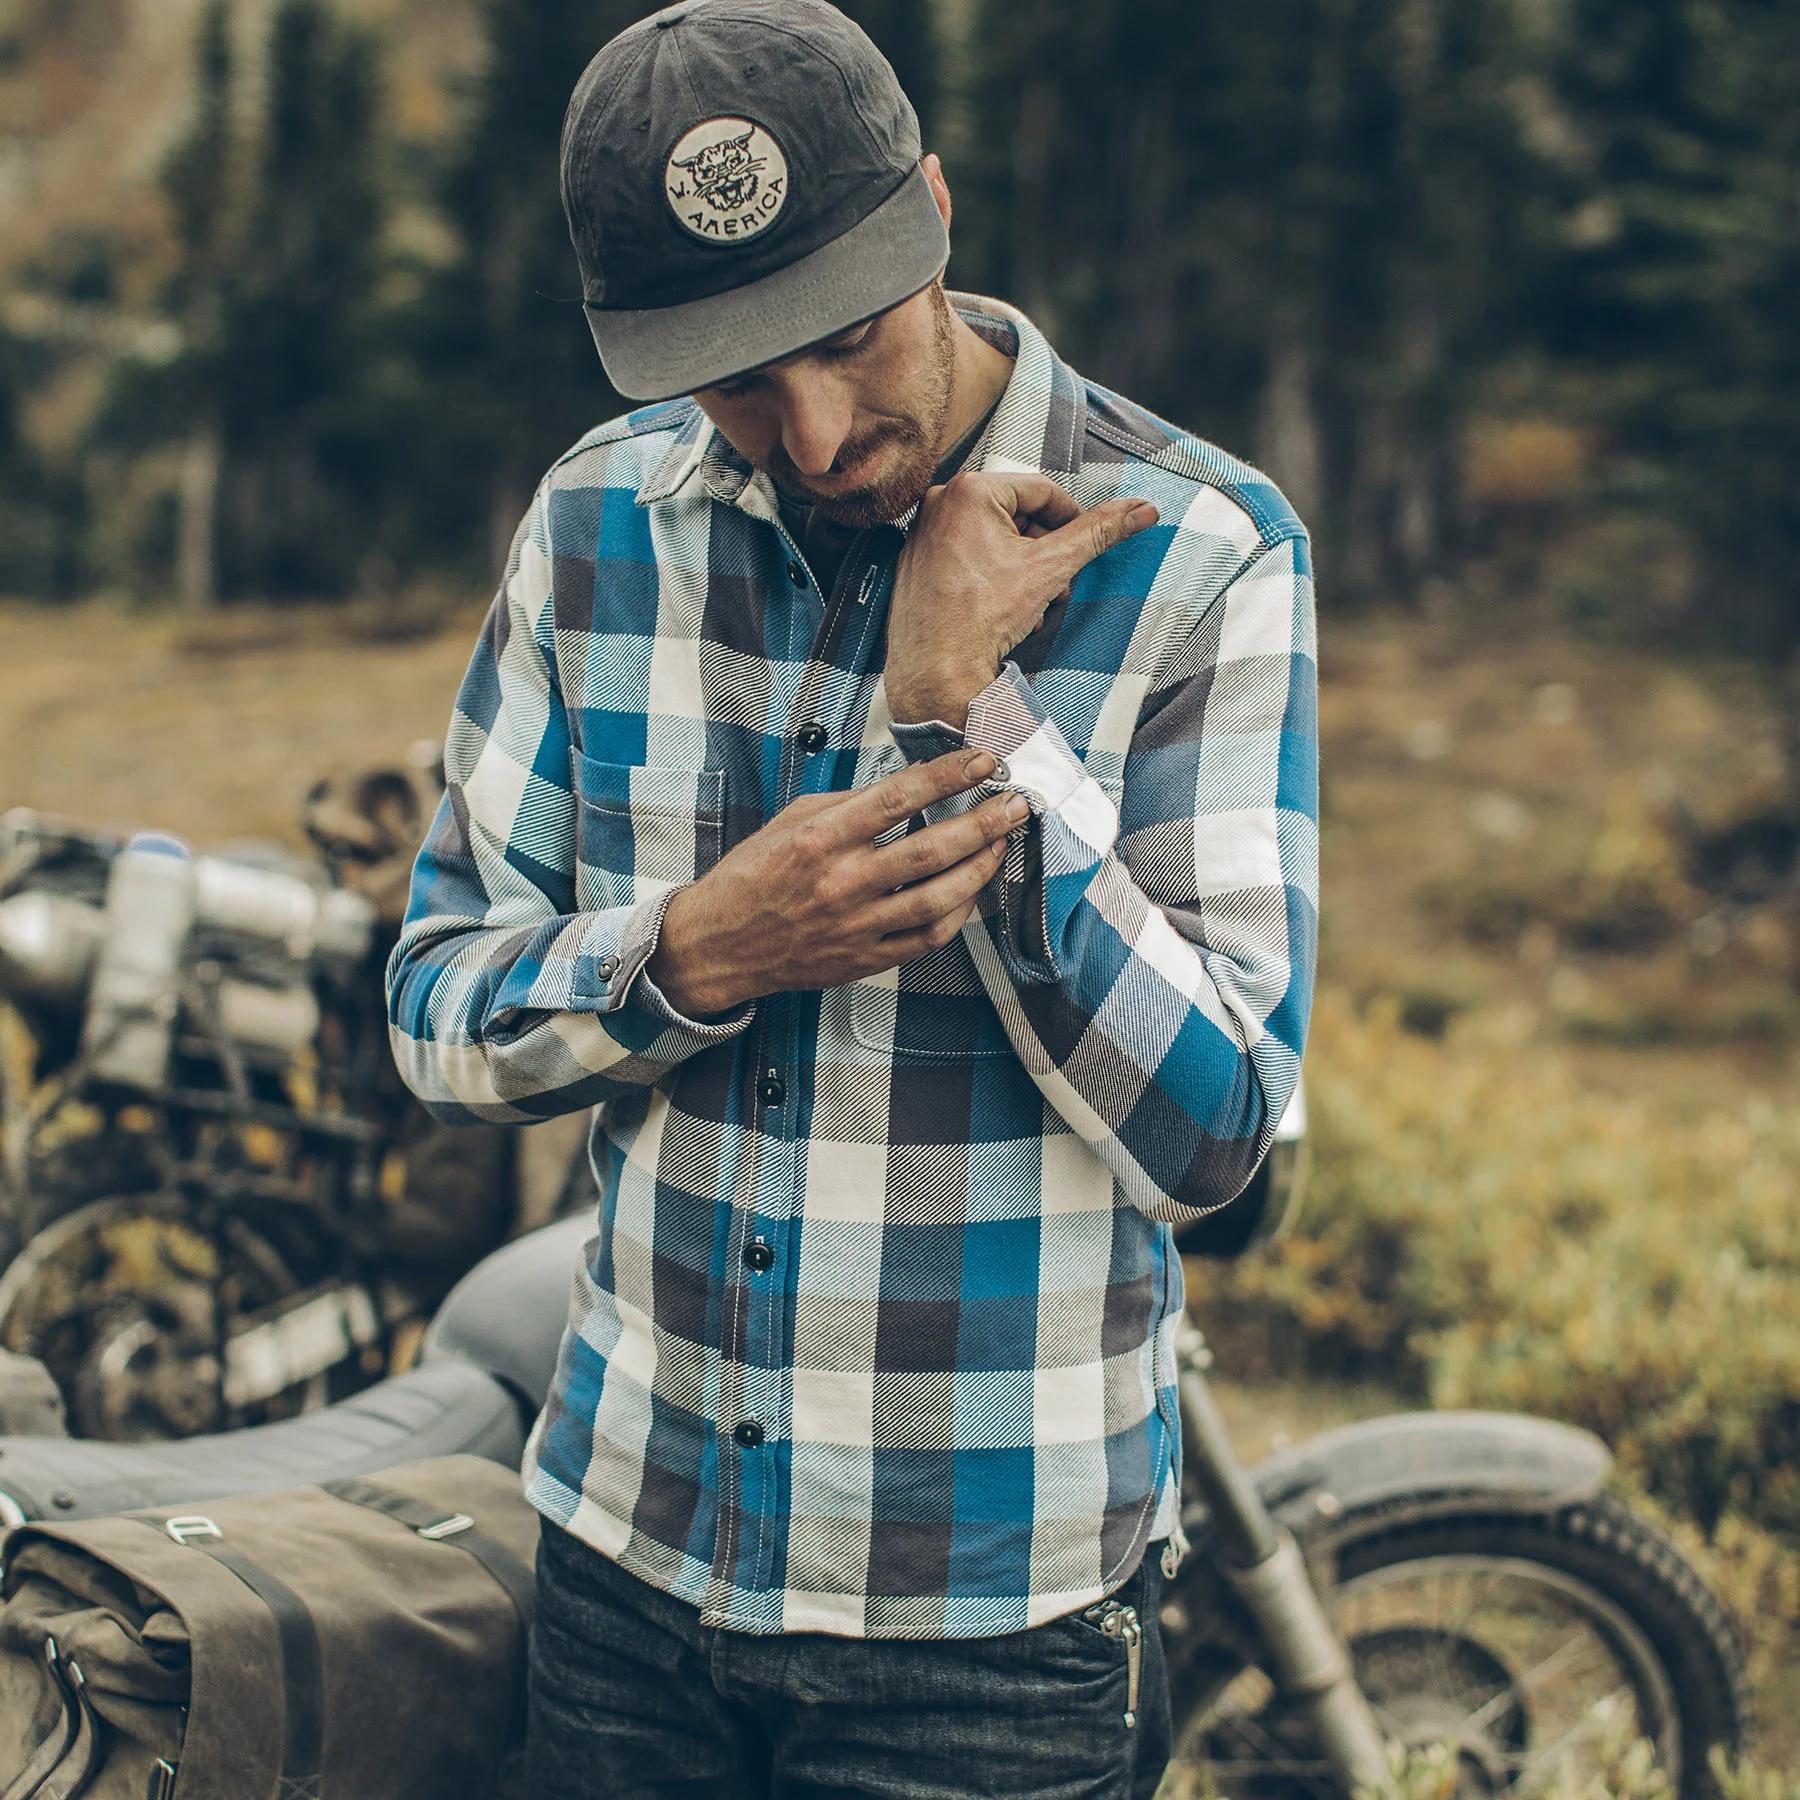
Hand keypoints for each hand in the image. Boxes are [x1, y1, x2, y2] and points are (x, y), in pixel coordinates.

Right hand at [648, 749, 1028, 1017]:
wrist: (721, 945)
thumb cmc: (753, 875)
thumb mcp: (791, 821)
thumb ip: (848, 803)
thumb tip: (905, 786)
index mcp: (820, 839)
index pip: (897, 798)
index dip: (947, 776)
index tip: (983, 761)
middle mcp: (842, 883)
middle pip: (931, 849)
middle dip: (985, 822)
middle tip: (1016, 803)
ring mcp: (857, 925)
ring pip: (939, 897)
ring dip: (982, 867)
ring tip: (1002, 843)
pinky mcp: (865, 958)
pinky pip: (927, 936)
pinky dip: (958, 912)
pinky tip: (972, 889)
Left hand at [884, 472, 1158, 727]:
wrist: (936, 671)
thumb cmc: (983, 617)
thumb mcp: (1053, 567)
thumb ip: (1098, 532)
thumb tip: (1141, 511)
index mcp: (970, 490)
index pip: (1042, 490)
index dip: (1072, 519)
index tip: (1085, 545)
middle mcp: (939, 503)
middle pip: (1017, 514)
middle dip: (1046, 550)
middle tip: (1061, 583)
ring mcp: (923, 534)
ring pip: (993, 538)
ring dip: (1024, 567)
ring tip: (1035, 602)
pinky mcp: (915, 564)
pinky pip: (965, 556)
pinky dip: (992, 576)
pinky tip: (1005, 609)